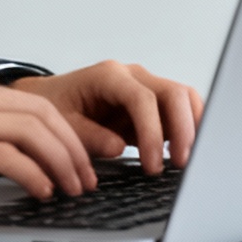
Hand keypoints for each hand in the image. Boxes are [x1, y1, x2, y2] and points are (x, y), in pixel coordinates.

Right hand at [0, 71, 96, 210]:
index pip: (27, 101)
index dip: (64, 130)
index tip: (81, 158)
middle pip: (38, 111)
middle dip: (74, 146)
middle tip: (88, 177)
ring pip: (29, 129)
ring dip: (62, 162)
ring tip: (73, 189)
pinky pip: (4, 156)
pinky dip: (33, 174)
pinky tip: (41, 193)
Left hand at [8, 61, 203, 170]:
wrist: (50, 98)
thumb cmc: (54, 106)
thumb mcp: (61, 123)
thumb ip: (87, 136)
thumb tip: (118, 148)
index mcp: (108, 76)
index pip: (142, 99)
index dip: (152, 133)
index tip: (153, 164)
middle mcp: (132, 77)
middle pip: (173, 93)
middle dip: (183, 130)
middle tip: (180, 164)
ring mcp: (146, 87)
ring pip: (184, 99)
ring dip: (191, 128)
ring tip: (186, 160)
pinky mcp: (153, 105)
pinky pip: (181, 111)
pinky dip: (188, 130)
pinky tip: (183, 152)